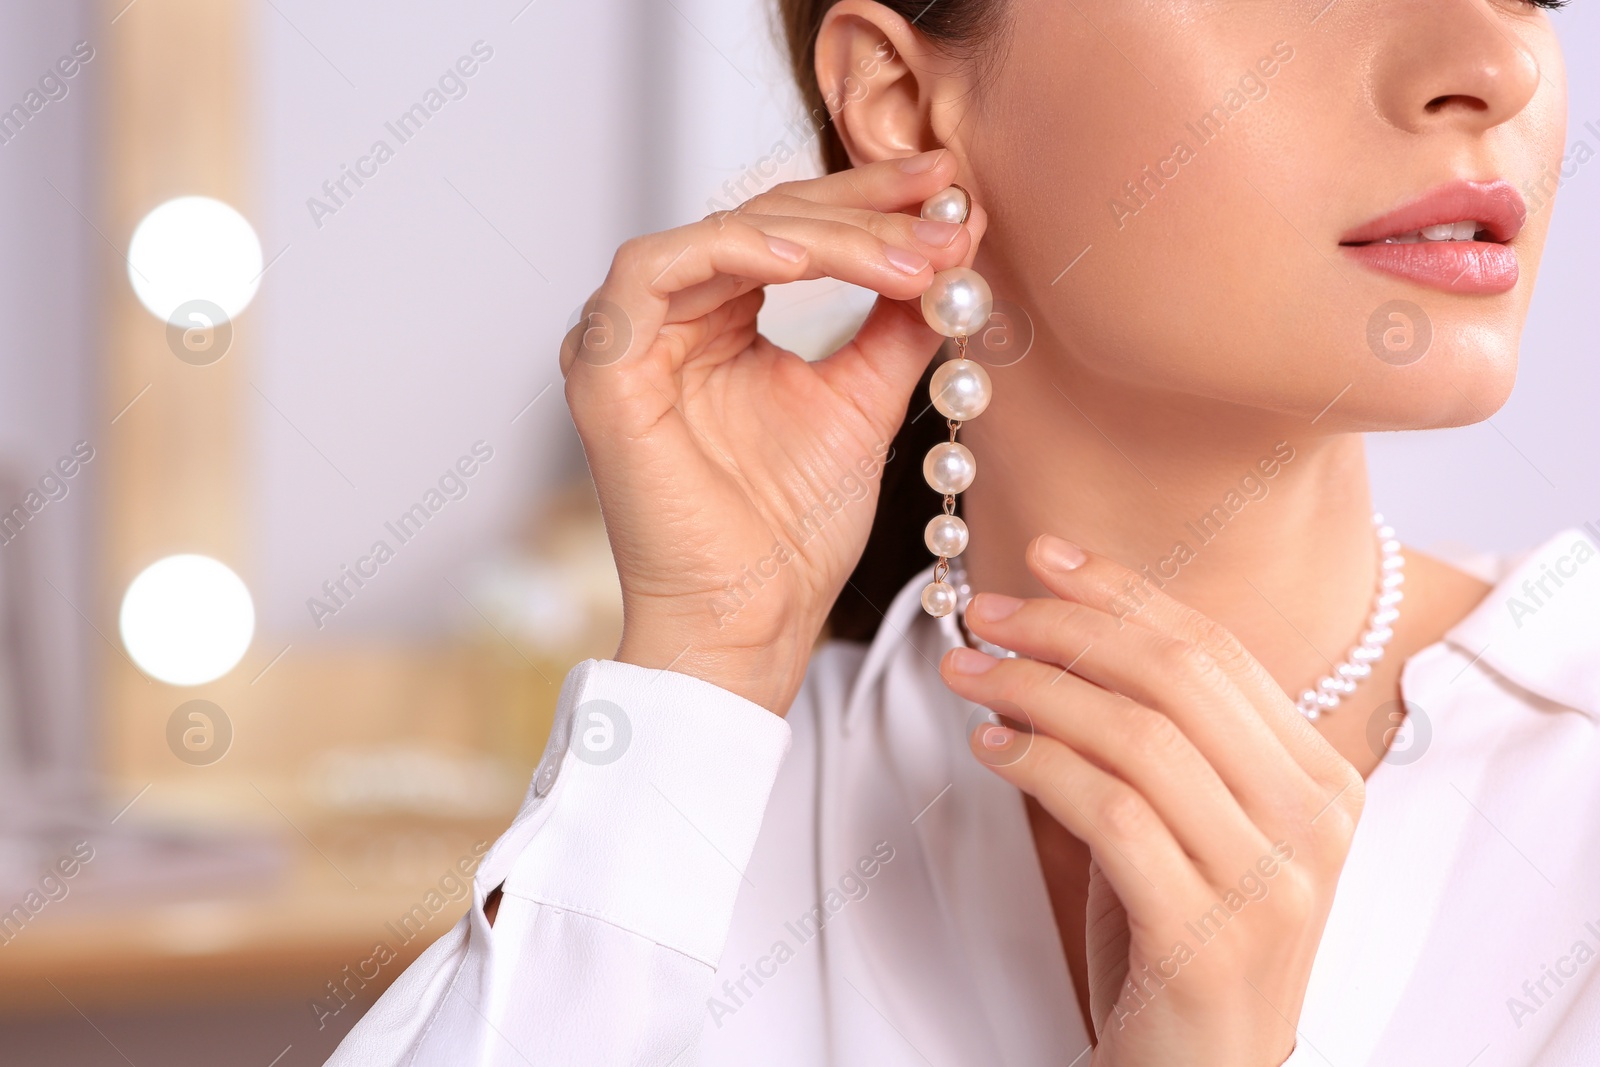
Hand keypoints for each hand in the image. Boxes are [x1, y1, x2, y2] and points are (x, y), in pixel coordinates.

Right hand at [565, 151, 985, 712]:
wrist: (751, 620)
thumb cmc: (792, 533)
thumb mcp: (864, 401)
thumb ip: (897, 322)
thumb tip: (954, 245)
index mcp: (715, 323)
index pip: (793, 231)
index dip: (871, 202)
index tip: (951, 188)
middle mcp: (667, 321)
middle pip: (762, 219)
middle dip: (863, 210)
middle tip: (946, 213)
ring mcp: (627, 339)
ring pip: (724, 236)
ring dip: (823, 237)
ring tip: (911, 260)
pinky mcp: (602, 366)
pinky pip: (657, 271)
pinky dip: (732, 253)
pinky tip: (806, 263)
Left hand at [938, 535, 1363, 1066]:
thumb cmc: (1182, 935)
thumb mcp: (1187, 821)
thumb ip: (1157, 733)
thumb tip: (1058, 626)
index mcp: (1319, 778)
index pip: (1216, 650)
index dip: (1125, 591)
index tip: (1044, 555)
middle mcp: (1312, 820)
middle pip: (1179, 677)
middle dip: (1070, 628)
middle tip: (987, 612)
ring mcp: (1269, 881)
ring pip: (1140, 736)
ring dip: (1037, 690)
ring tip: (967, 673)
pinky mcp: (1208, 936)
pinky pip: (1112, 814)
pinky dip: (1039, 765)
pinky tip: (990, 748)